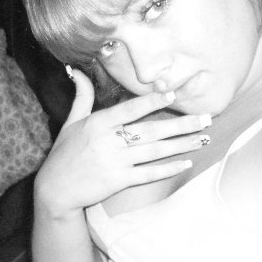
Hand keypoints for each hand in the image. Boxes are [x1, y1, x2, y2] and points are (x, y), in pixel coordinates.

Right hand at [35, 68, 210, 216]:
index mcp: (98, 123)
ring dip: (181, 145)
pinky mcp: (118, 181)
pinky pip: (148, 174)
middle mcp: (108, 141)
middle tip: (206, 119)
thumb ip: (81, 97)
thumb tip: (76, 71)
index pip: (130, 109)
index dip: (152, 102)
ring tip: (203, 139)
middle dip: (181, 125)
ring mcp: (114, 162)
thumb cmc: (64, 154)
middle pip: (151, 131)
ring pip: (154, 152)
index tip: (173, 94)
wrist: (54, 190)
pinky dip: (167, 169)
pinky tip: (186, 163)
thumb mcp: (70, 122)